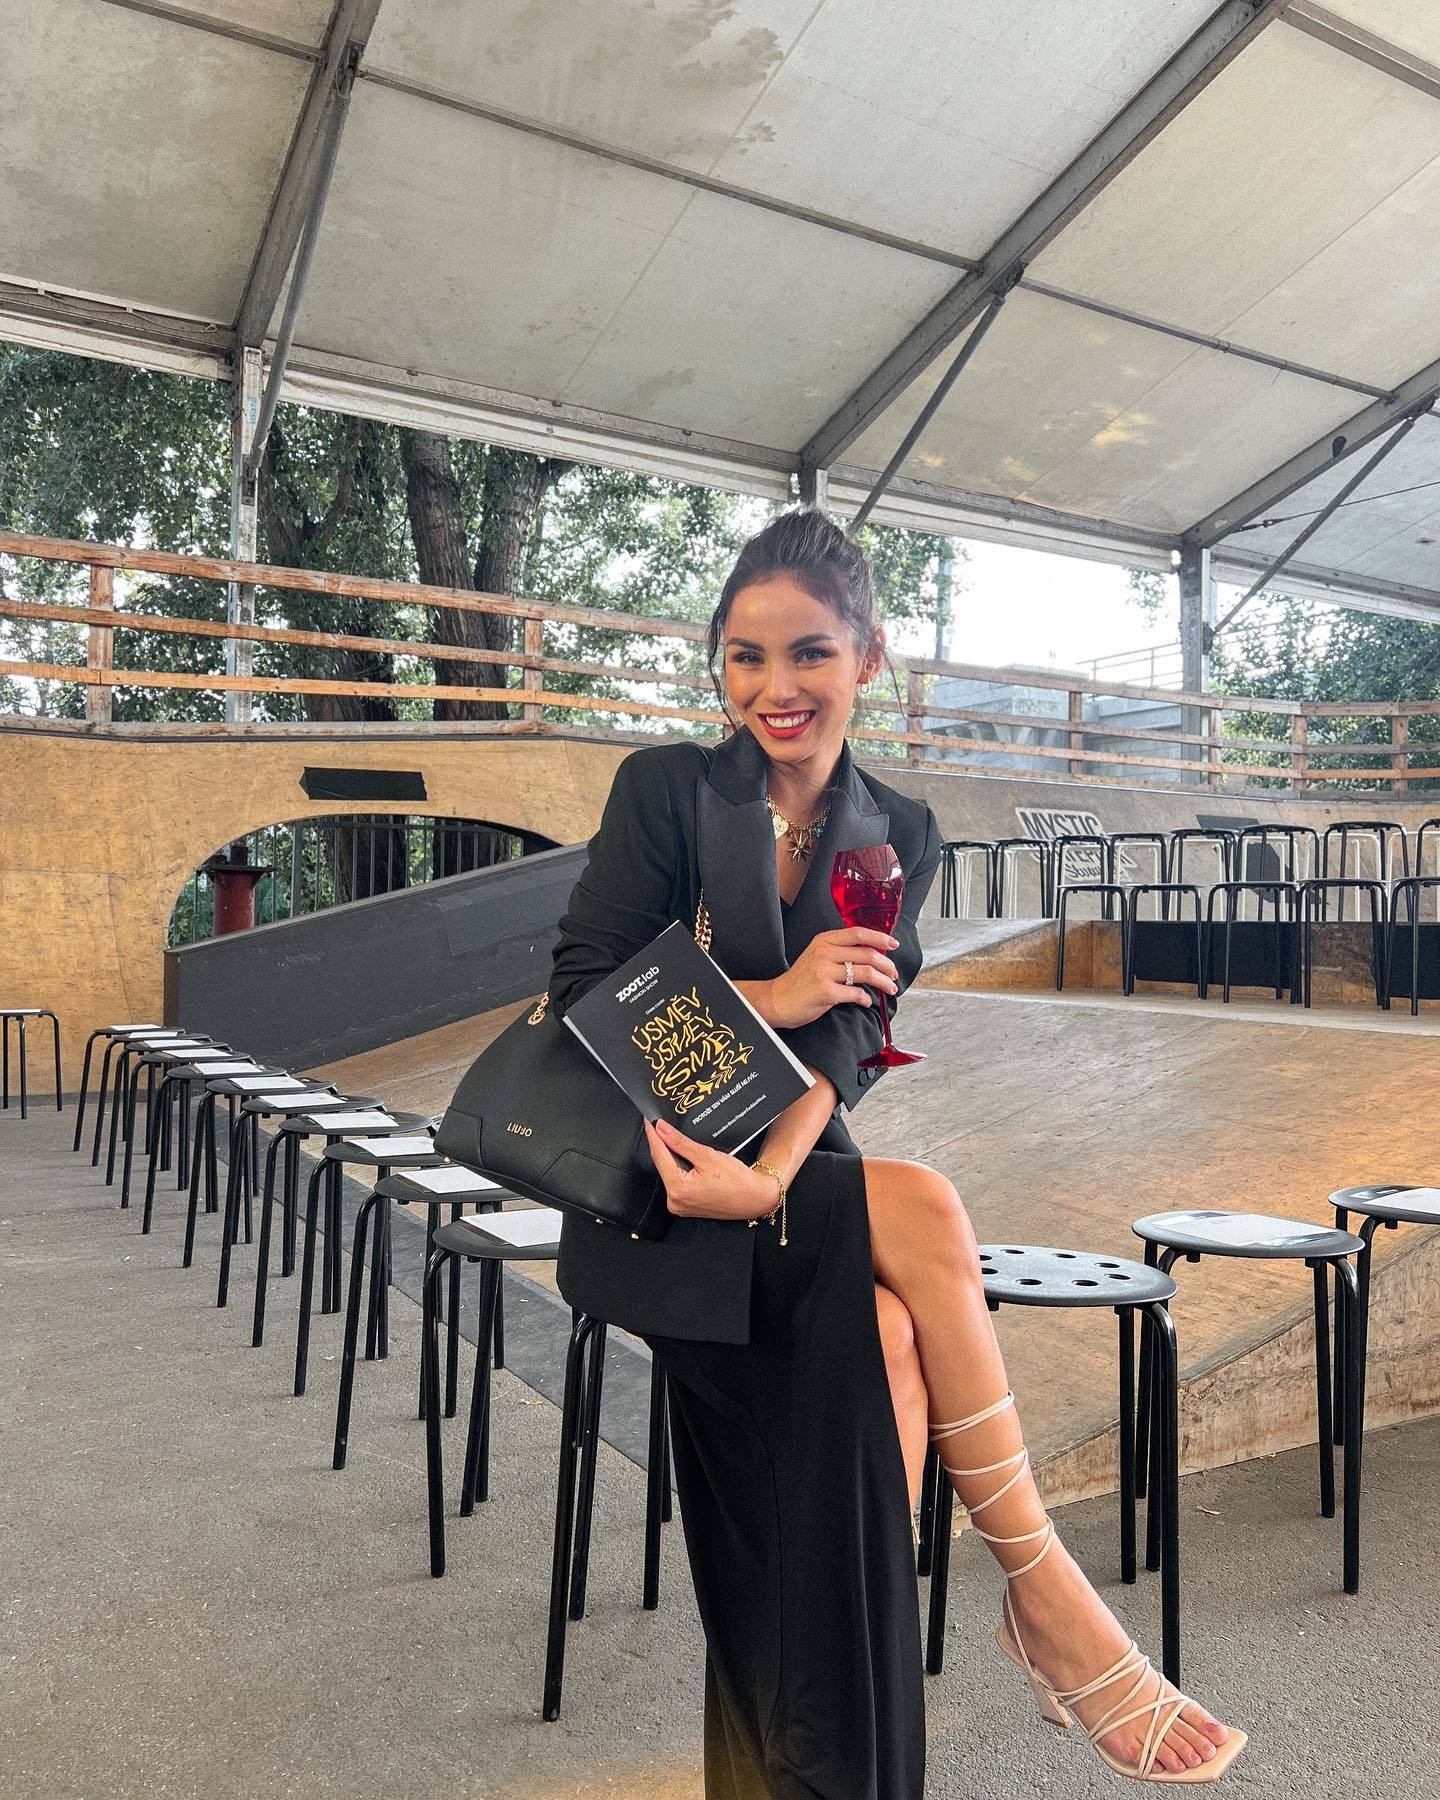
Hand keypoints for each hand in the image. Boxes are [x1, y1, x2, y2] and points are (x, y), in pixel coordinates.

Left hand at [644, 1118, 784, 1222]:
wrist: (756, 1198)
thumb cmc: (738, 1181)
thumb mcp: (708, 1157)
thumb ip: (681, 1143)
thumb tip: (662, 1129)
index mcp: (678, 1190)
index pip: (659, 1155)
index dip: (653, 1135)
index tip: (649, 1120)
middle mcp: (675, 1201)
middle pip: (662, 1164)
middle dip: (660, 1143)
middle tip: (658, 1123)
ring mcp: (679, 1205)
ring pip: (668, 1171)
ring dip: (669, 1154)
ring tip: (668, 1134)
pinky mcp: (685, 1204)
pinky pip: (675, 1180)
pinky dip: (676, 1165)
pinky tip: (679, 1152)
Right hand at [765, 928, 899, 1028]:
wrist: (777, 1000)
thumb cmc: (800, 981)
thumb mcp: (816, 956)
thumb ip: (839, 951)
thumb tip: (871, 955)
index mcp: (823, 941)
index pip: (858, 933)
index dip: (880, 938)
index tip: (893, 944)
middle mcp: (824, 953)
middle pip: (867, 954)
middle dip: (887, 965)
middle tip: (894, 974)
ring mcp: (824, 972)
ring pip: (866, 973)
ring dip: (883, 982)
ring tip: (890, 988)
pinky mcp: (826, 992)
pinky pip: (856, 994)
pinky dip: (866, 999)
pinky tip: (866, 1002)